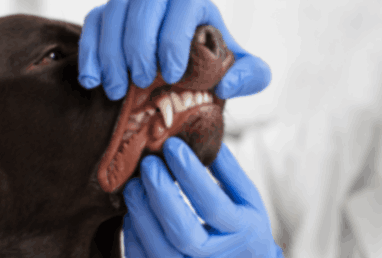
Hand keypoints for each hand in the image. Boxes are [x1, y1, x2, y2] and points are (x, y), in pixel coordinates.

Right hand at [78, 0, 270, 99]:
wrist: (182, 69)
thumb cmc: (211, 67)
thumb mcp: (240, 73)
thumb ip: (251, 75)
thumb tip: (227, 84)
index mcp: (194, 4)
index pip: (184, 5)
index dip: (175, 36)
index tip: (173, 73)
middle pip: (144, 3)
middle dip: (140, 45)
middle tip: (143, 82)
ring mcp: (131, 3)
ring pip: (114, 10)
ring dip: (112, 52)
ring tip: (117, 91)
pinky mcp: (108, 17)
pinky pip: (92, 22)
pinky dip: (89, 52)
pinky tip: (92, 81)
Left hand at [122, 138, 283, 257]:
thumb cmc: (244, 228)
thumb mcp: (248, 199)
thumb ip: (229, 171)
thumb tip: (206, 136)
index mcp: (241, 232)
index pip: (212, 203)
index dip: (190, 173)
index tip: (173, 145)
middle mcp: (216, 257)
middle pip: (182, 231)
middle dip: (161, 193)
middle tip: (148, 163)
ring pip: (158, 248)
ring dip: (141, 212)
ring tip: (134, 185)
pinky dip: (133, 234)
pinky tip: (133, 211)